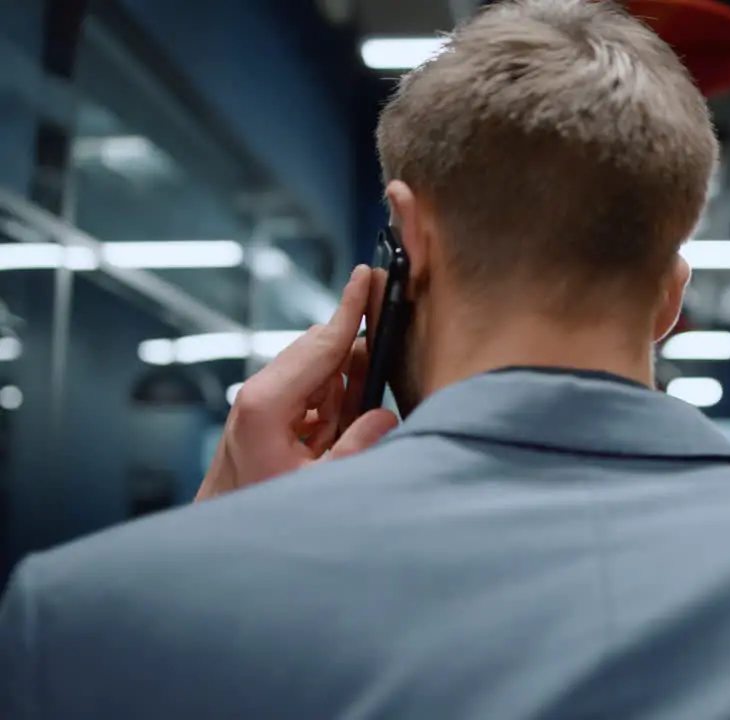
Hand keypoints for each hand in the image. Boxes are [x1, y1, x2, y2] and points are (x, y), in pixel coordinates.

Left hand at [195, 266, 399, 501]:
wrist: (219, 537)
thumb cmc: (262, 512)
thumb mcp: (320, 485)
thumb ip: (358, 445)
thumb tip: (385, 415)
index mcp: (267, 404)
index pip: (321, 344)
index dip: (349, 309)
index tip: (366, 276)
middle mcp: (259, 393)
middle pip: (321, 351)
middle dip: (355, 363)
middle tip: (375, 388)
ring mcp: (259, 400)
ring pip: (319, 372)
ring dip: (342, 395)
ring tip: (335, 440)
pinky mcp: (264, 411)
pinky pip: (311, 393)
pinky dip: (331, 407)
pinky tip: (328, 439)